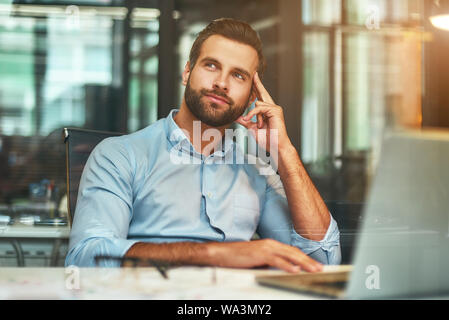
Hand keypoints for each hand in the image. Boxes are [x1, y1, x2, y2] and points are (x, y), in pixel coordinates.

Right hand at [207, 239, 322, 272]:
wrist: (222, 253)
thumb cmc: (238, 258)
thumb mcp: (258, 260)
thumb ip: (270, 263)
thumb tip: (283, 270)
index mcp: (271, 245)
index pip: (292, 252)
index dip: (305, 258)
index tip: (315, 265)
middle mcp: (271, 244)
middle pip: (294, 252)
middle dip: (309, 261)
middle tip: (320, 268)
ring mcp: (266, 248)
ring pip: (289, 255)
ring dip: (303, 263)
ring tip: (313, 270)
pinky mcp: (259, 254)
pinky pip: (276, 260)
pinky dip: (287, 265)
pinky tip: (295, 270)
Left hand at [235, 72, 291, 151]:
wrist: (276, 146)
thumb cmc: (267, 140)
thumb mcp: (252, 128)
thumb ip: (245, 121)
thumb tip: (236, 117)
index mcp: (267, 111)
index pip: (260, 96)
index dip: (257, 87)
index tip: (253, 78)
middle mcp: (272, 107)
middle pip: (263, 92)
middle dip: (257, 83)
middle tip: (253, 74)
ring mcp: (275, 108)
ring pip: (258, 103)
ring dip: (254, 115)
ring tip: (258, 125)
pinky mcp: (275, 110)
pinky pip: (260, 107)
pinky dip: (254, 114)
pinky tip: (254, 122)